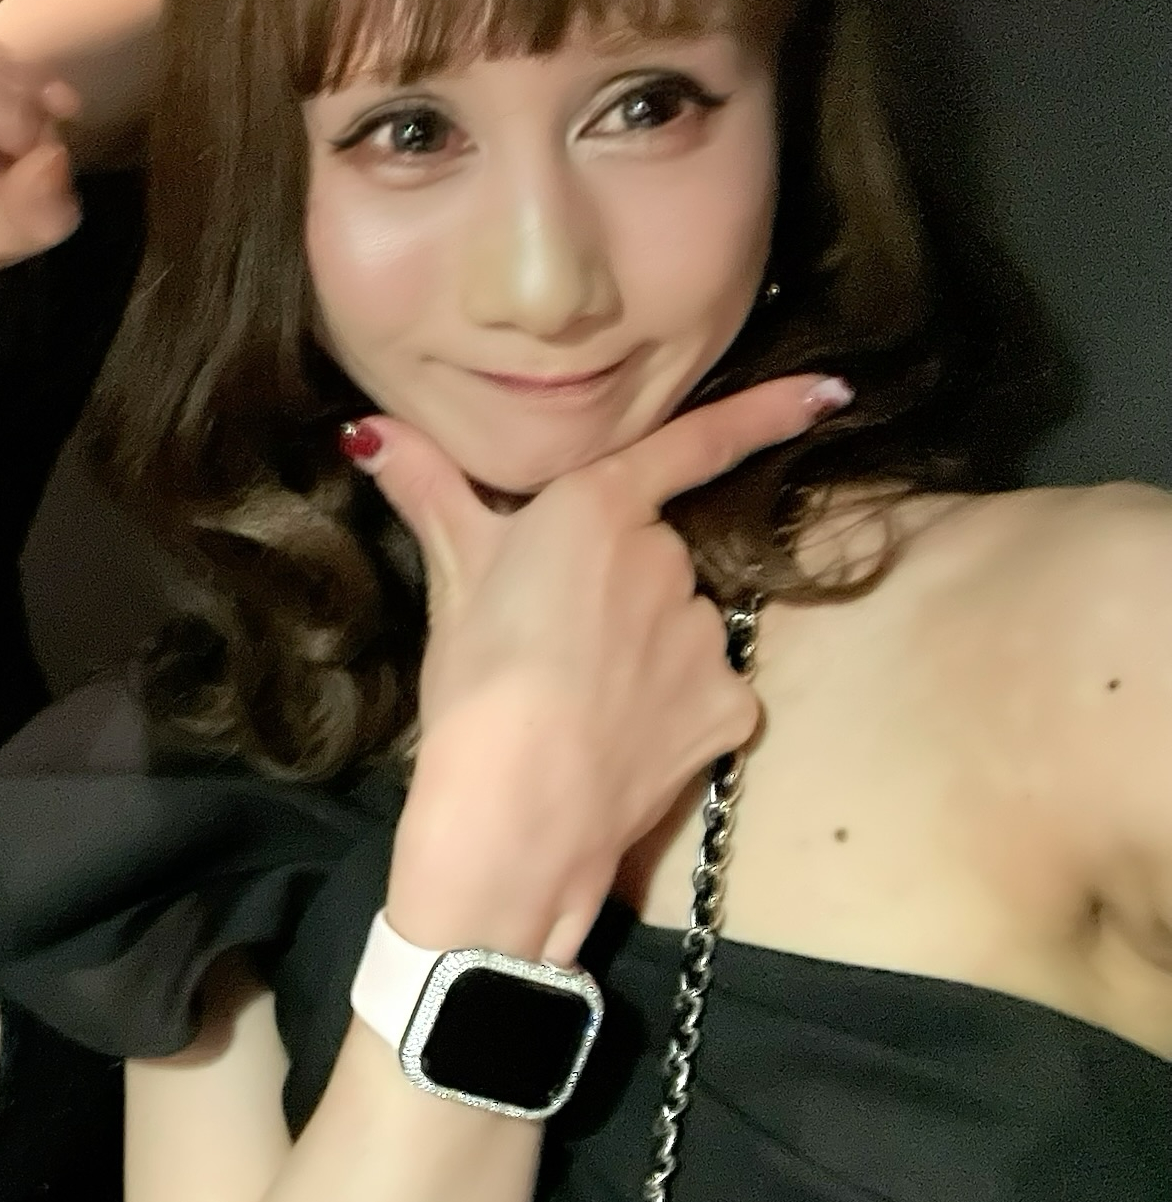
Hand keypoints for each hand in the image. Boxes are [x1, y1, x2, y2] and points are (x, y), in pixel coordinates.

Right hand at [364, 374, 850, 964]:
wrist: (516, 812)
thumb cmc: (474, 681)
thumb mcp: (447, 577)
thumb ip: (426, 488)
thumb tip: (369, 430)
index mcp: (597, 507)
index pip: (692, 443)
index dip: (764, 411)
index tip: (832, 389)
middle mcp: (667, 558)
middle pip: (652, 552)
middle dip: (615, 582)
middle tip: (550, 634)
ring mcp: (707, 635)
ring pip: (678, 623)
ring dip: (642, 645)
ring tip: (577, 695)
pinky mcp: (730, 705)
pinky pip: (704, 689)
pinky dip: (669, 705)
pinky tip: (620, 736)